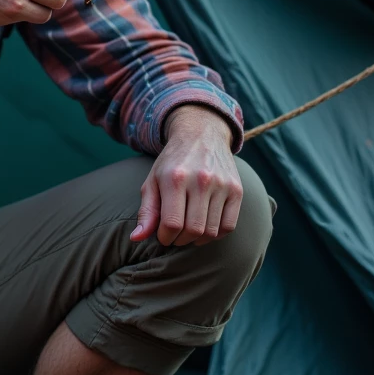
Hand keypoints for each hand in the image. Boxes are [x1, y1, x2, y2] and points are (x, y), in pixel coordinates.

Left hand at [131, 105, 241, 246]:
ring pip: (211, 231)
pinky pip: (229, 226)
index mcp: (175, 178)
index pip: (172, 223)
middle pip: (193, 230)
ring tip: (188, 232)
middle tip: (175, 236)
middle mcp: (201, 180)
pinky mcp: (237, 190)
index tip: (162, 236)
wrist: (201, 134)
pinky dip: (216, 235)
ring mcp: (222, 185)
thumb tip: (136, 238)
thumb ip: (146, 211)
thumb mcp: (152, 181)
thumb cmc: (172, 162)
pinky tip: (205, 229)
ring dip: (197, 239)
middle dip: (180, 240)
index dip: (165, 237)